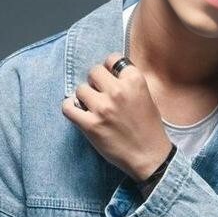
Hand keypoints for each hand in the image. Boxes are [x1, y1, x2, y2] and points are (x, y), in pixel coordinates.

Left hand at [61, 52, 172, 180]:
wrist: (150, 156)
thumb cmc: (150, 129)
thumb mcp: (147, 97)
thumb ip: (129, 83)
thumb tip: (109, 74)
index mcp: (135, 81)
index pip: (113, 59)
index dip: (110, 69)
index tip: (110, 78)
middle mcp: (118, 91)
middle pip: (94, 72)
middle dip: (96, 82)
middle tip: (101, 94)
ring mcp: (102, 108)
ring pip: (81, 89)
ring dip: (85, 97)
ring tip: (93, 107)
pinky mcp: (90, 125)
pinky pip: (68, 107)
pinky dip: (70, 107)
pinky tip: (78, 112)